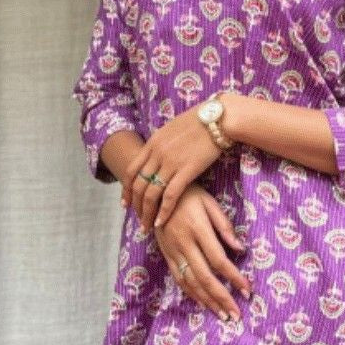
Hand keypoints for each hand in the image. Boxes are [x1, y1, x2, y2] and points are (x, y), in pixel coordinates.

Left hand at [120, 103, 226, 234]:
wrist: (219, 118)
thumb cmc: (200, 121)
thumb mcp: (172, 128)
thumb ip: (162, 143)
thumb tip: (157, 152)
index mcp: (152, 143)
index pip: (131, 170)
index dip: (126, 189)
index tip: (125, 203)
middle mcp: (157, 154)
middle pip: (138, 185)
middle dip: (135, 206)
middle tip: (137, 219)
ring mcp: (171, 163)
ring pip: (151, 194)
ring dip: (146, 213)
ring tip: (147, 226)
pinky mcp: (187, 171)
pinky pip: (170, 196)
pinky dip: (163, 211)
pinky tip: (161, 222)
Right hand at [152, 184, 251, 321]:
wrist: (156, 191)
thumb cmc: (189, 194)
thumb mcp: (209, 202)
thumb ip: (224, 225)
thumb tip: (240, 249)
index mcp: (198, 229)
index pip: (218, 260)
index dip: (234, 277)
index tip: (247, 290)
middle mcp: (184, 244)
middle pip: (205, 277)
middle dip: (222, 298)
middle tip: (236, 315)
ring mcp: (172, 252)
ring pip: (190, 282)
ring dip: (208, 301)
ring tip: (222, 315)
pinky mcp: (166, 255)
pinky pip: (179, 279)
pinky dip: (191, 294)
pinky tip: (203, 304)